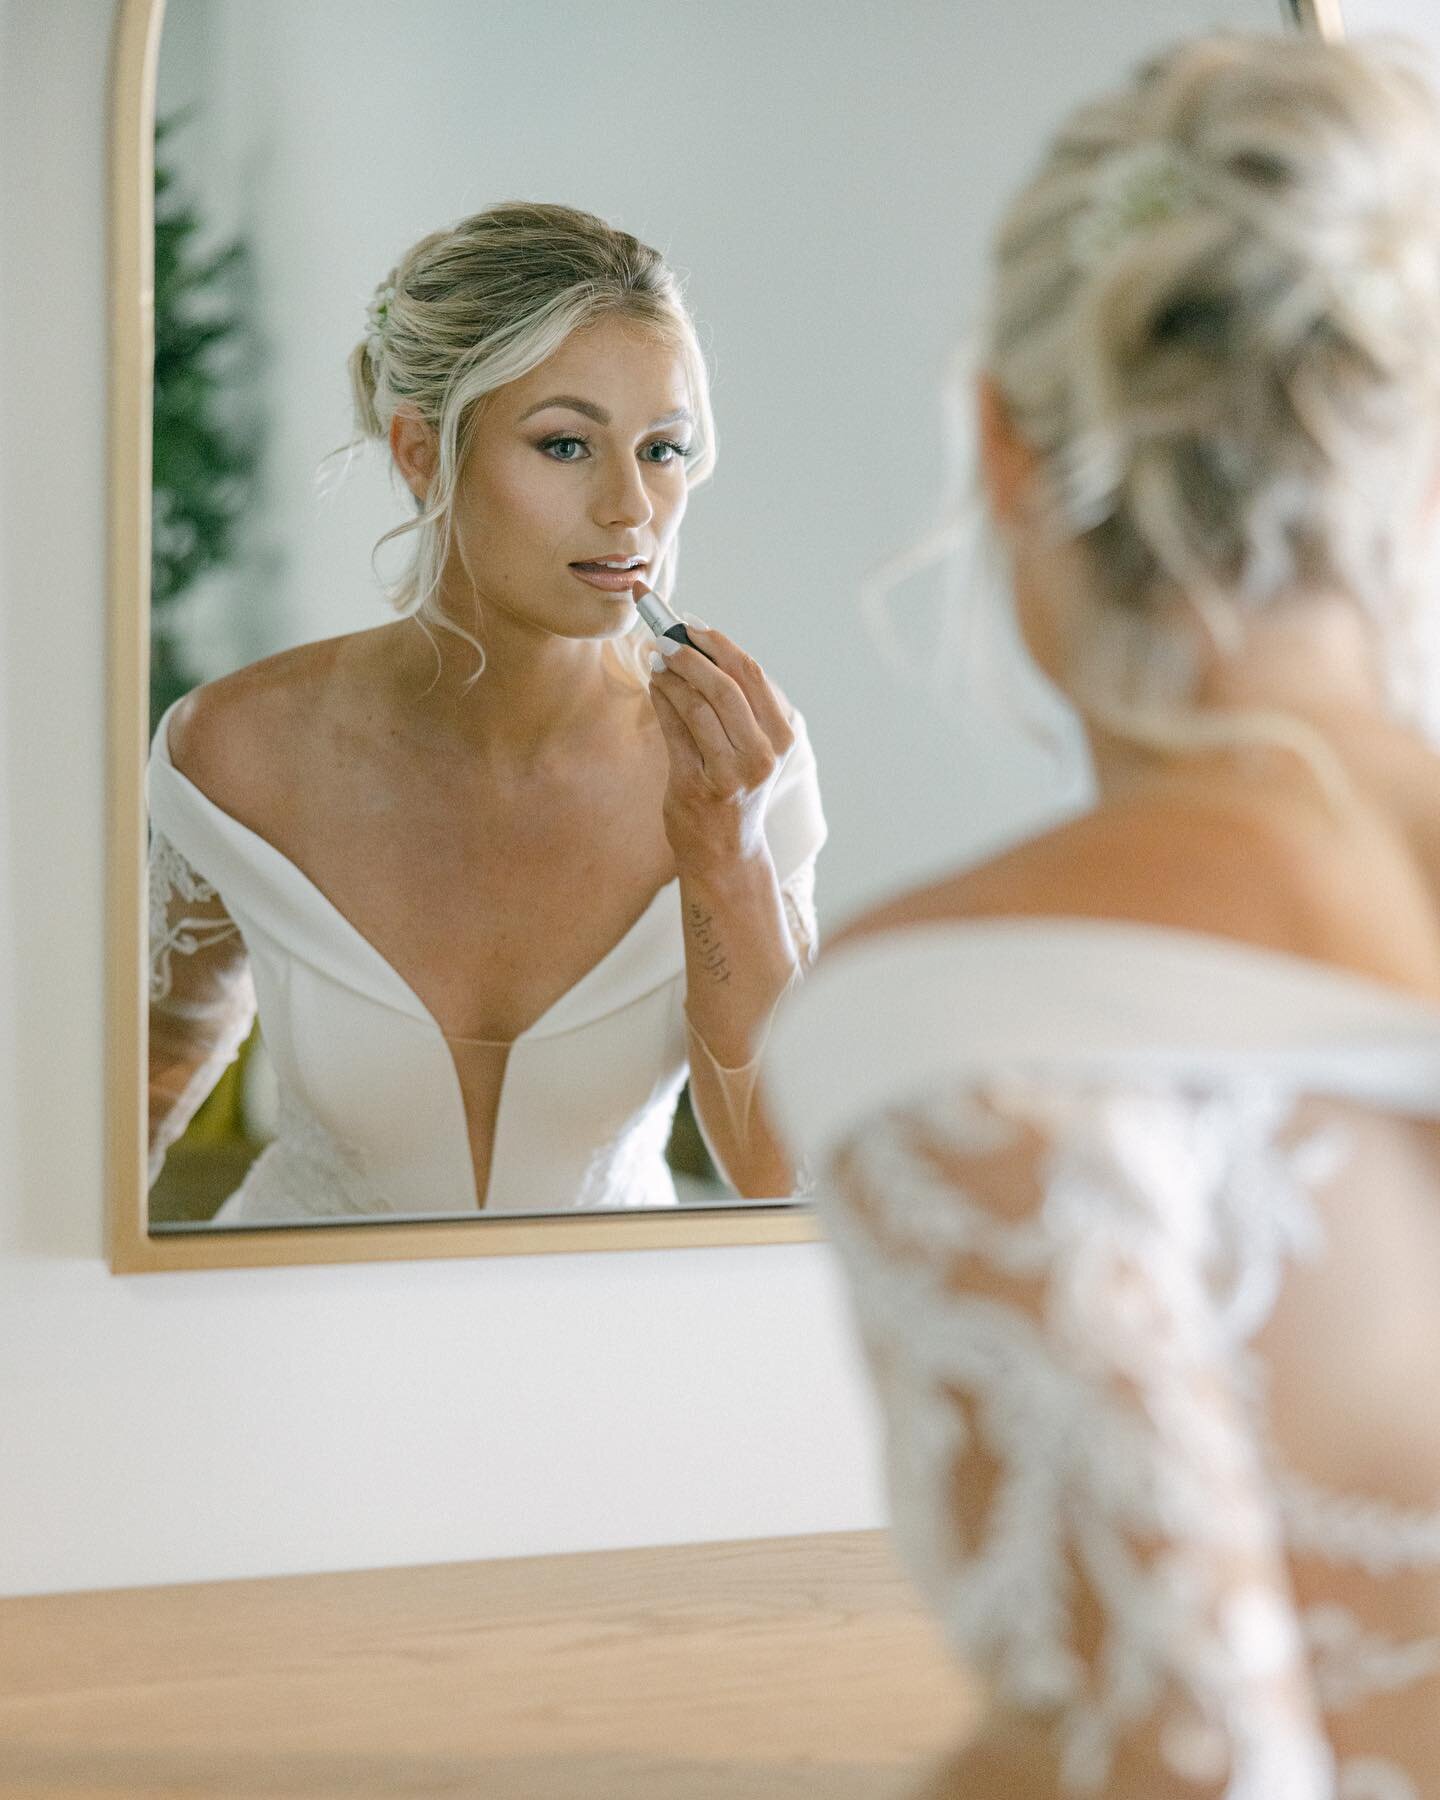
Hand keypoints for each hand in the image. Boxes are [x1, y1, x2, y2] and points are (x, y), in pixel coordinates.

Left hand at [645, 618, 796, 872]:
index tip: (692, 623)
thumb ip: (736, 706)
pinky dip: (661, 701)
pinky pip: (674, 730)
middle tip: (663, 637)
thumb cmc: (736, 791)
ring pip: (696, 706)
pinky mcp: (696, 785)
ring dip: (671, 676)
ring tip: (655, 661)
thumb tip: (698, 647)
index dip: (719, 643)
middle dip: (690, 654)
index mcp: (780, 739)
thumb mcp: (751, 749)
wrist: (727, 854)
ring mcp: (730, 773)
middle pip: (725, 686)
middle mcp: (761, 755)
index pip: (751, 675)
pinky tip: (654, 687)